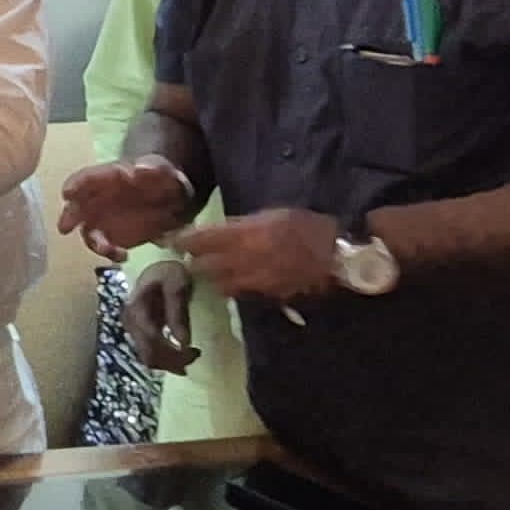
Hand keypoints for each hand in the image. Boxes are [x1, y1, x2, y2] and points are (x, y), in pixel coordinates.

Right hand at [58, 155, 197, 255]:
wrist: (171, 200)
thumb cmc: (160, 178)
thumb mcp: (160, 169)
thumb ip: (151, 168)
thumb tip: (139, 169)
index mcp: (105, 178)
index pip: (85, 179)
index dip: (74, 185)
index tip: (67, 194)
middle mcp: (97, 200)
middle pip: (76, 208)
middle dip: (70, 217)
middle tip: (65, 228)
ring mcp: (102, 220)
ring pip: (89, 232)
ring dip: (94, 242)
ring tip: (106, 249)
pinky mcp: (112, 237)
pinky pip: (105, 248)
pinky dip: (111, 253)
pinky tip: (123, 255)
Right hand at [121, 256, 198, 374]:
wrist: (157, 262)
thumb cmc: (168, 269)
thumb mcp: (176, 283)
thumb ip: (177, 312)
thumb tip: (183, 343)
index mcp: (136, 310)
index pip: (152, 340)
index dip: (173, 351)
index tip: (195, 351)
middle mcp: (131, 323)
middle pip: (149, 354)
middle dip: (173, 362)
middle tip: (196, 356)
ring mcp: (135, 329)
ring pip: (149, 358)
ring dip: (170, 363)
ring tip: (192, 355)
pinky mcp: (141, 331)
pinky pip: (151, 352)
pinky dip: (166, 358)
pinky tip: (182, 352)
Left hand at [169, 205, 347, 307]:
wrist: (337, 254)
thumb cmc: (306, 226)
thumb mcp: (273, 215)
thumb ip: (243, 225)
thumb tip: (218, 232)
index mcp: (248, 234)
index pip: (204, 239)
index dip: (185, 241)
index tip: (172, 240)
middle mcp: (247, 259)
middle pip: (204, 266)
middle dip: (195, 262)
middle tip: (190, 257)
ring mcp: (255, 280)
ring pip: (219, 284)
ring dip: (211, 277)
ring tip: (210, 270)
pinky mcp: (266, 295)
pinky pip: (240, 293)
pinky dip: (231, 287)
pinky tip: (233, 280)